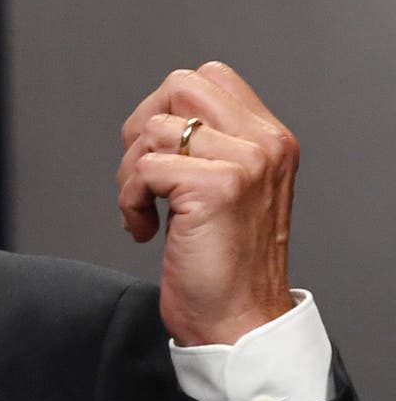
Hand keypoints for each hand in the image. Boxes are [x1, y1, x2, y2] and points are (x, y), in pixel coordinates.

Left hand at [117, 61, 297, 345]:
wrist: (239, 322)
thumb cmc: (224, 262)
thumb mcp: (228, 187)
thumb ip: (208, 144)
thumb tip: (153, 119)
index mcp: (270, 139)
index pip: (208, 78)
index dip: (166, 108)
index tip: (157, 153)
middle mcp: (265, 143)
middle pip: (179, 87)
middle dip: (143, 129)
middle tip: (142, 177)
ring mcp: (245, 162)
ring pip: (154, 130)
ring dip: (131, 175)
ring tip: (146, 212)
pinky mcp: (217, 187)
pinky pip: (144, 168)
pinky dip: (130, 201)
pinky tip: (145, 231)